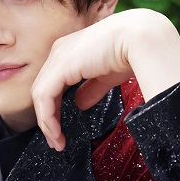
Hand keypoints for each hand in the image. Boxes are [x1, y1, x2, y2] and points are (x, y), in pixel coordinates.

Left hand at [31, 9, 179, 149]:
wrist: (139, 39)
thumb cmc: (129, 51)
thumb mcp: (105, 76)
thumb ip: (90, 89)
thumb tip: (80, 103)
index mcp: (69, 51)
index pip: (51, 83)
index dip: (52, 108)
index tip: (59, 129)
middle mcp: (59, 51)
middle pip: (42, 90)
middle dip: (46, 118)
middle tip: (55, 140)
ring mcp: (58, 57)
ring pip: (40, 95)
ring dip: (46, 122)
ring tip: (56, 142)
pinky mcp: (61, 66)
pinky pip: (45, 97)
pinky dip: (48, 117)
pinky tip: (56, 132)